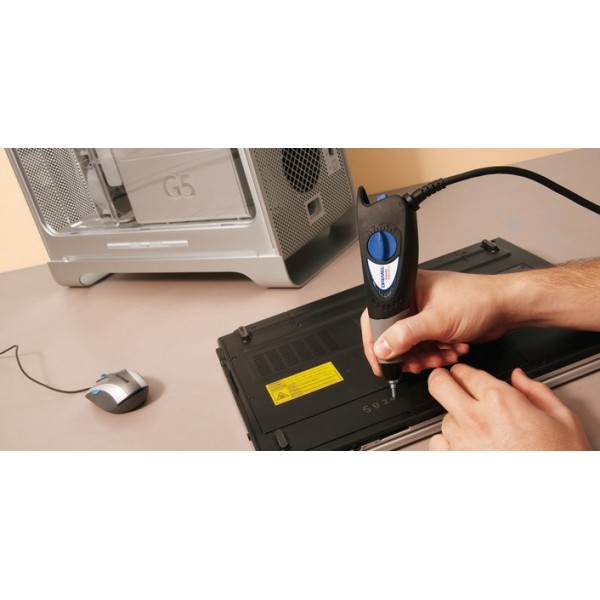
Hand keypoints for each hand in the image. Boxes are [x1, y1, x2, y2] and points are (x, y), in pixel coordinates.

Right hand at [361, 269, 510, 375]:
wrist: (507, 307)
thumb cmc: (478, 299)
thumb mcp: (436, 320)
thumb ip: (405, 335)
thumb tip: (382, 347)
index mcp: (405, 288)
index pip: (377, 318)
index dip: (377, 342)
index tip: (382, 362)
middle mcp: (412, 299)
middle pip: (394, 335)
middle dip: (407, 353)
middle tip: (416, 364)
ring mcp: (424, 313)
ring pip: (412, 344)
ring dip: (425, 356)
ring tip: (439, 357)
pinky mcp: (437, 325)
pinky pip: (426, 345)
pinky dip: (436, 353)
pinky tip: (450, 351)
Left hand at [428, 364, 591, 449]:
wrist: (556, 497)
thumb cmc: (562, 463)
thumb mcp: (563, 419)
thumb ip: (536, 392)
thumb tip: (518, 378)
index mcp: (501, 402)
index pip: (466, 372)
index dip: (464, 371)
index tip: (463, 374)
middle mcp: (475, 420)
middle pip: (439, 385)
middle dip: (442, 380)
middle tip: (446, 382)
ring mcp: (461, 444)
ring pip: (443, 418)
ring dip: (455, 419)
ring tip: (479, 431)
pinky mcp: (455, 465)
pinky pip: (438, 444)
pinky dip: (449, 443)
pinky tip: (467, 446)